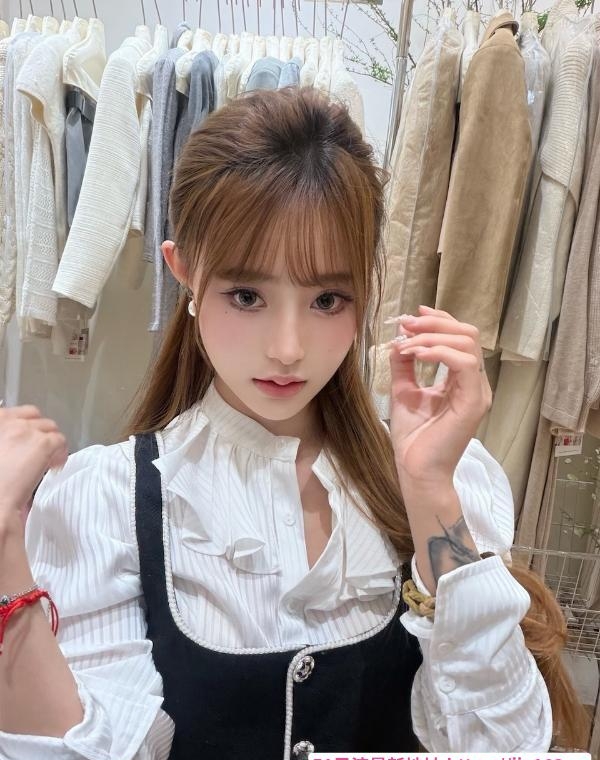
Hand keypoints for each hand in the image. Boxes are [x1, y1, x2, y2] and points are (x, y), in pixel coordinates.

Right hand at [0, 406, 66, 529]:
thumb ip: (6, 443)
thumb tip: (15, 447)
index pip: (17, 412)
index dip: (26, 426)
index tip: (28, 439)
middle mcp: (10, 421)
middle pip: (35, 417)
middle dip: (40, 432)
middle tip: (39, 450)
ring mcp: (27, 430)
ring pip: (51, 428)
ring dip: (51, 442)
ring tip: (48, 460)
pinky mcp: (43, 443)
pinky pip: (61, 441)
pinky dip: (61, 453)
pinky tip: (54, 467)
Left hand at [388, 305, 492, 489]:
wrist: (416, 470)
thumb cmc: (414, 437)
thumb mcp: (404, 391)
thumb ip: (404, 365)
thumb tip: (399, 338)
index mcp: (462, 380)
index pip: (459, 337)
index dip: (438, 320)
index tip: (411, 316)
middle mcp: (474, 383)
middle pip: (467, 334)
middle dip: (434, 323)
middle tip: (406, 325)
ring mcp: (477, 392)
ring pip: (467, 344)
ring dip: (433, 337)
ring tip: (408, 343)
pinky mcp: (474, 402)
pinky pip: (464, 364)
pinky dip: (439, 352)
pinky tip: (418, 354)